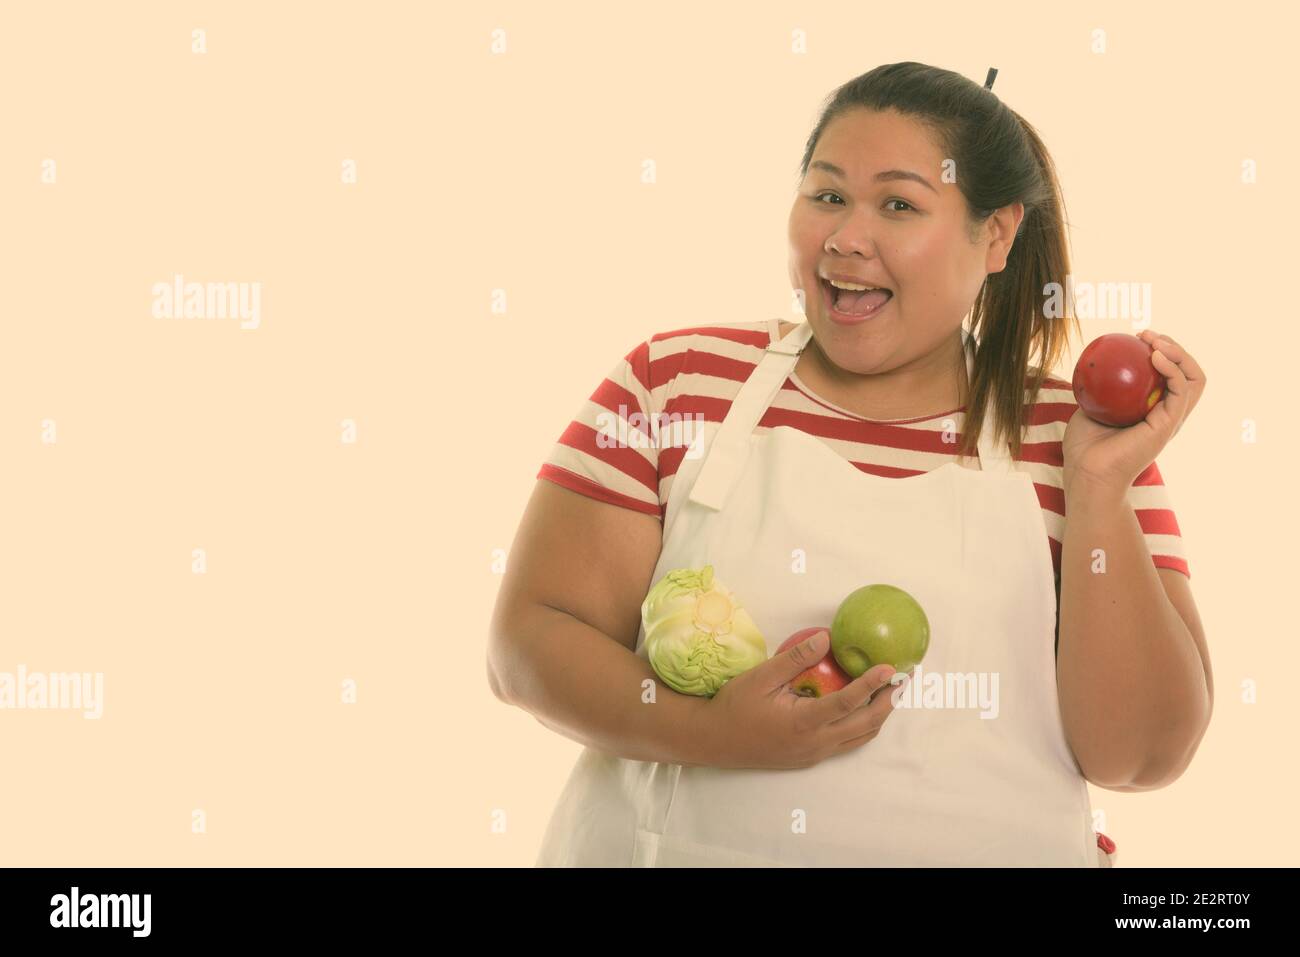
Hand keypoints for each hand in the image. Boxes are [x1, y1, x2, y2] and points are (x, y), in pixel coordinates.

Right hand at [698, 630, 905, 769]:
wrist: (715, 740)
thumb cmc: (735, 705)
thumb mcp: (762, 676)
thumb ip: (795, 658)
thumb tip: (826, 637)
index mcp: (805, 723)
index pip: (849, 702)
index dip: (872, 685)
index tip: (890, 668)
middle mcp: (816, 743)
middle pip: (866, 725)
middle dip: (889, 702)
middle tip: (904, 680)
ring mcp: (815, 754)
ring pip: (860, 738)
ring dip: (879, 716)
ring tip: (891, 693)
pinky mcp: (810, 757)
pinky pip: (846, 742)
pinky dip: (862, 725)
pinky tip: (863, 708)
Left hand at [1062, 330, 1206, 494]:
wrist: (1087, 474)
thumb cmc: (1085, 448)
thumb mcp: (1090, 408)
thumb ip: (1098, 389)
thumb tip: (1093, 365)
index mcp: (1153, 411)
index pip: (1171, 375)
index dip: (1161, 352)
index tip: (1137, 338)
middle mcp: (1168, 414)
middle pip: (1188, 372)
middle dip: (1174, 347)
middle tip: (1148, 335)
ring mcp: (1171, 419)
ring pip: (1194, 378)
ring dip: (1179, 353)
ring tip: (1155, 341)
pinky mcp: (1168, 424)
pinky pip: (1181, 389)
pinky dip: (1172, 368)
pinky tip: (1154, 356)